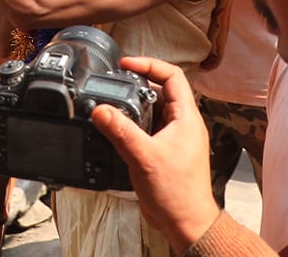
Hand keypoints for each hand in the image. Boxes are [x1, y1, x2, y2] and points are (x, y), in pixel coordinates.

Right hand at [89, 56, 220, 252]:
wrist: (186, 223)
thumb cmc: (177, 193)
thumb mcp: (144, 156)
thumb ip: (121, 130)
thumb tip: (101, 110)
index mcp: (186, 117)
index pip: (172, 76)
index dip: (148, 65)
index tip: (126, 65)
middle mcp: (183, 125)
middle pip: (160, 92)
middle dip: (136, 86)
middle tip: (114, 84)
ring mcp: (175, 139)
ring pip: (153, 112)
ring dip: (133, 108)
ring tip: (113, 106)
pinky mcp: (165, 153)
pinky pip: (148, 130)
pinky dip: (133, 127)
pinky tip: (118, 133)